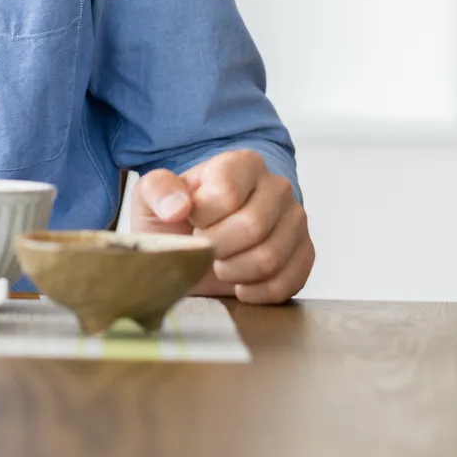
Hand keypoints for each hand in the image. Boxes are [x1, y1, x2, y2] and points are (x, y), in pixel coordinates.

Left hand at [128, 149, 312, 303]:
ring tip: (219, 265)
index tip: (191, 222)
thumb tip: (178, 207)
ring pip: (270, 258)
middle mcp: (276, 187)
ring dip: (234, 272)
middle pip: (252, 226)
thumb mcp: (151, 198)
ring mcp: (295, 220)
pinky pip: (287, 282)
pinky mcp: (304, 253)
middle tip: (203, 249)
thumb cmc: (177, 217)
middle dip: (217, 248)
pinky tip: (239, 284)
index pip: (228, 193)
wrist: (199, 242)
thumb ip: (158, 190)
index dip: (202, 218)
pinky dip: (256, 292)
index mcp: (242, 164)